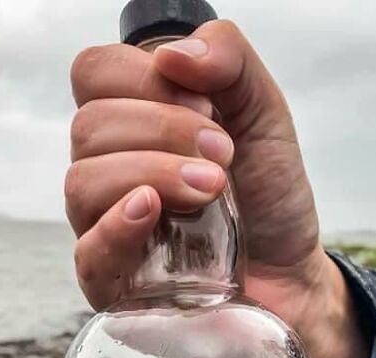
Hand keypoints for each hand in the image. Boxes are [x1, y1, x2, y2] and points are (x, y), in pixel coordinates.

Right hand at [66, 20, 370, 357]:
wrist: (292, 275)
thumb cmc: (269, 200)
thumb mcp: (265, 115)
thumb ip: (230, 61)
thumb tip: (172, 54)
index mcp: (132, 124)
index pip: (94, 74)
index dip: (145, 79)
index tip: (209, 108)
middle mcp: (109, 173)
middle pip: (89, 127)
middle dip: (162, 130)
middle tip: (223, 156)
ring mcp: (105, 230)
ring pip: (83, 183)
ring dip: (152, 172)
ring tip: (211, 190)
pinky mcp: (114, 285)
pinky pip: (87, 253)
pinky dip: (116, 227)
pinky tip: (150, 211)